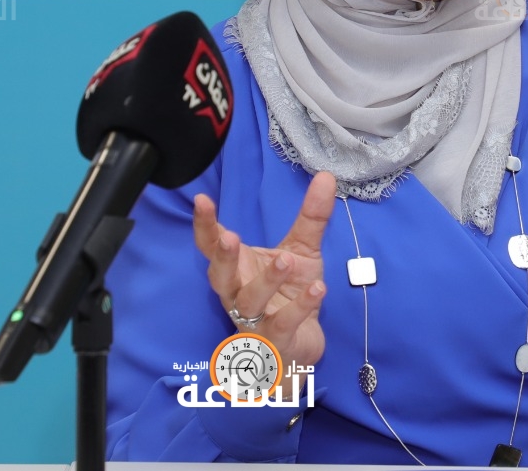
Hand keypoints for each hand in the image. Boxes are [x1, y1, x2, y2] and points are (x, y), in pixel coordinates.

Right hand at [193, 171, 335, 392]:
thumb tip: (326, 177)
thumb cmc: (290, 296)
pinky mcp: (277, 342)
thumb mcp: (303, 252)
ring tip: (286, 260)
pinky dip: (300, 307)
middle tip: (230, 237)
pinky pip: (284, 324)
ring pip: (250, 302)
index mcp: (239, 270)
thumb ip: (311, 217)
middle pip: (220, 277)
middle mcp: (239, 295)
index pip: (213, 245)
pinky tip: (318, 289)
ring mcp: (255, 322)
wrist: (298, 350)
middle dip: (223, 258)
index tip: (202, 200)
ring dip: (266, 281)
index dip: (205, 225)